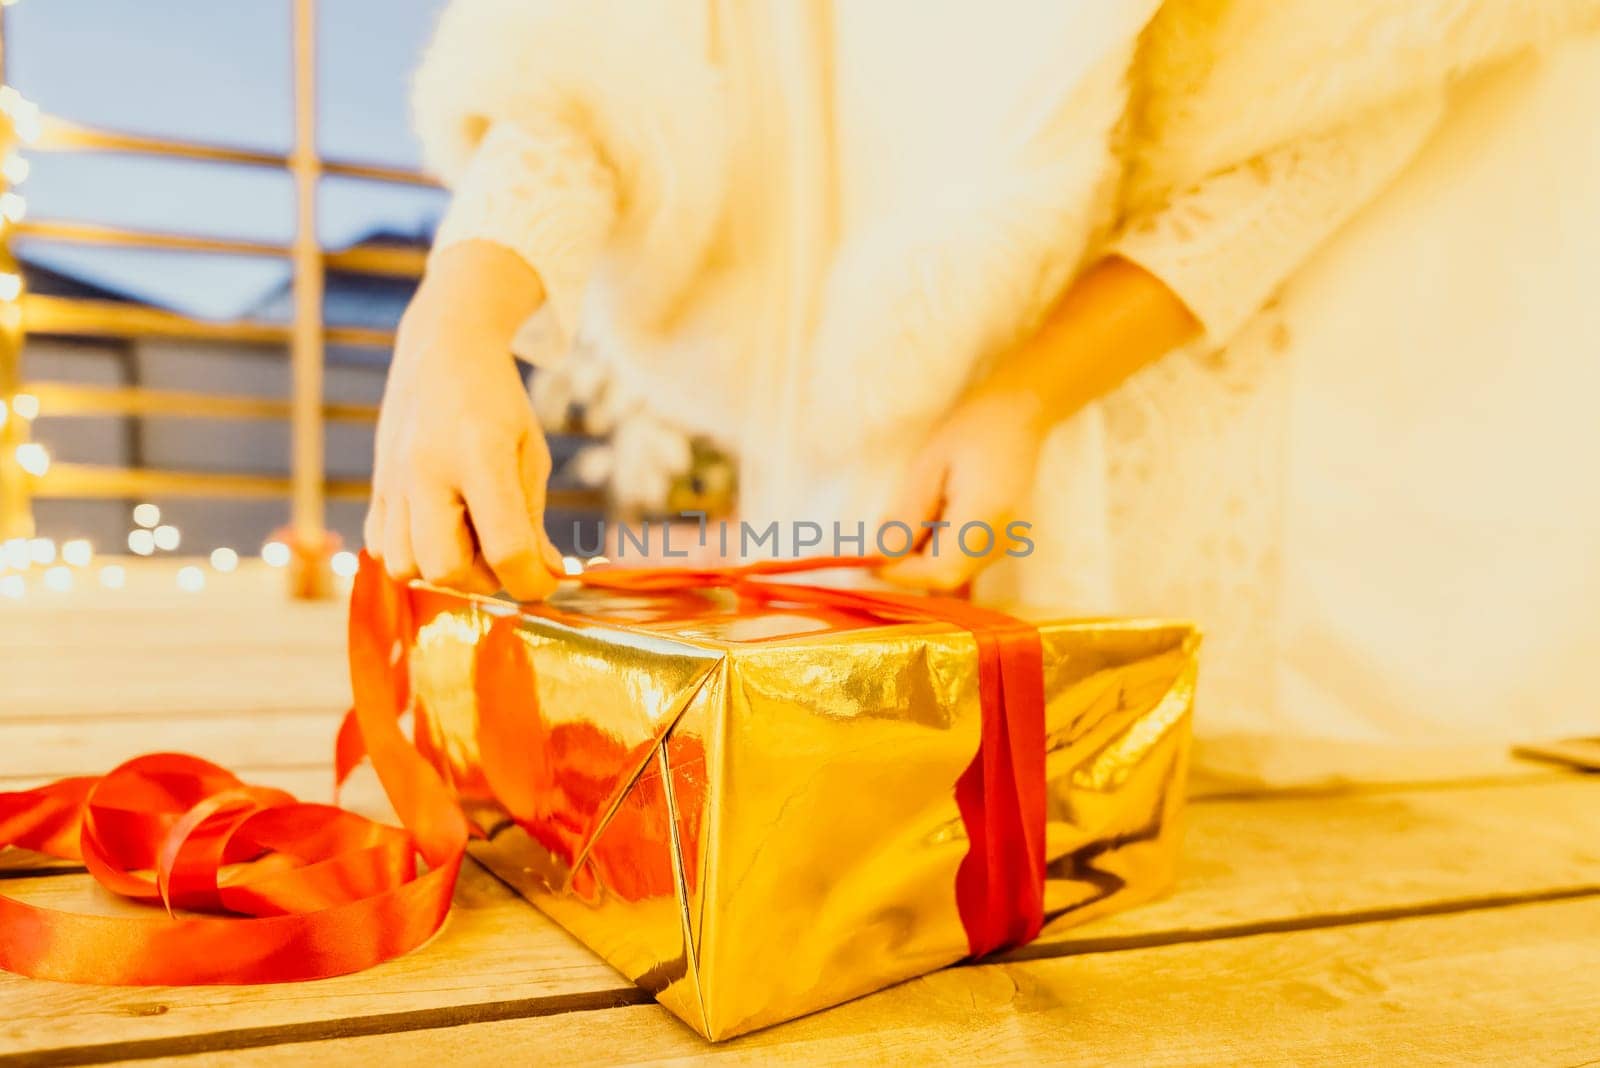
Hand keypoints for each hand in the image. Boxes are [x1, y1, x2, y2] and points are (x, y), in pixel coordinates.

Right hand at [366, 242, 563, 599]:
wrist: (442, 349)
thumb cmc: (497, 402)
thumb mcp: (529, 453)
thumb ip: (533, 519)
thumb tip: (544, 576)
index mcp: (479, 455)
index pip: (505, 547)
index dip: (531, 580)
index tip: (545, 579)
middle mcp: (426, 470)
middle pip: (445, 569)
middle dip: (484, 580)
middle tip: (505, 553)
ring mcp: (393, 480)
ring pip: (406, 567)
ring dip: (445, 571)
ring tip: (470, 540)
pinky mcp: (376, 486)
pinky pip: (382, 549)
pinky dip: (413, 555)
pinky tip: (440, 528)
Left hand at [878, 385, 1047, 590]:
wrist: (1019, 414)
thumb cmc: (970, 428)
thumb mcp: (927, 465)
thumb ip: (907, 516)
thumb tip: (881, 557)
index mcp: (984, 515)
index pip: (940, 570)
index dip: (902, 574)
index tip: (870, 561)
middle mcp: (1003, 538)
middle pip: (949, 578)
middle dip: (909, 569)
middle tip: (884, 538)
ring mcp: (1009, 543)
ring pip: (958, 574)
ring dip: (924, 560)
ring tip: (909, 521)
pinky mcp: (1007, 541)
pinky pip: (968, 563)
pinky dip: (941, 553)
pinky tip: (931, 524)